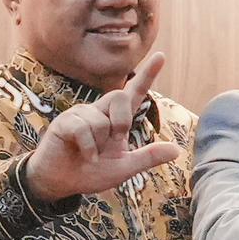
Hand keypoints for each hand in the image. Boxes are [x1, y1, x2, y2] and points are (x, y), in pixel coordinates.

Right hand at [22, 55, 180, 201]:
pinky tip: (83, 156)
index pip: (134, 93)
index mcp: (116, 120)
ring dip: (99, 145)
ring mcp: (81, 115)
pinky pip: (83, 129)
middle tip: (114, 141)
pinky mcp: (65, 122)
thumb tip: (177, 150)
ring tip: (90, 155)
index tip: (161, 56)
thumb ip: (148, 158)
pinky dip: (88, 148)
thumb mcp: (124, 168)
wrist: (61, 183)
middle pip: (120, 96)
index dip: (148, 75)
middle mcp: (99, 111)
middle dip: (122, 122)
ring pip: (101, 120)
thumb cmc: (90, 172)